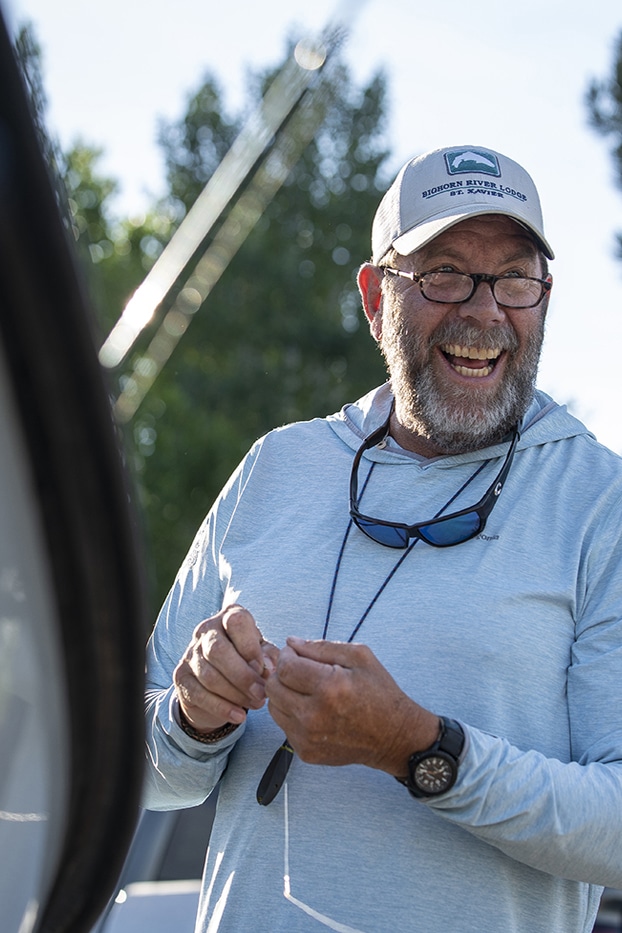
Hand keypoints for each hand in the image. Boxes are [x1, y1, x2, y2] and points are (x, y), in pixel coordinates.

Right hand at [173, 604, 278, 733]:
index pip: (237, 622)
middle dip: (243, 676)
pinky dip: (222, 708)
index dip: (251, 647)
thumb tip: (268, 670)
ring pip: (209, 675)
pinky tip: (239, 716)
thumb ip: (269, 657)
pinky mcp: (181, 676)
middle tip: (261, 694)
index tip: (265, 671)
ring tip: (256, 704)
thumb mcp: (263, 653)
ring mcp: (190, 653)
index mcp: (228, 616)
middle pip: (218, 650)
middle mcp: (206, 630)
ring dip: (235, 694)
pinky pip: (199, 694)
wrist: (219, 680)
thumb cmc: (247, 659)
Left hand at [265, 637, 438, 775]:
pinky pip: (284, 726)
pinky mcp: (306, 752)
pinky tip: (312, 710)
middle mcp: (314, 715)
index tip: (295, 654)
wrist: (393, 736)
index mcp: (329, 687)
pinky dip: (292, 715)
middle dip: (283, 674)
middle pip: (273, 687)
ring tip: (306, 691)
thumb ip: (321, 646)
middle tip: (299, 671)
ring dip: (284, 694)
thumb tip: (291, 643)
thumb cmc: (380, 694)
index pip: (285, 667)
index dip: (287, 656)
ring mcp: (308, 737)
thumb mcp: (360, 657)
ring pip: (273, 707)